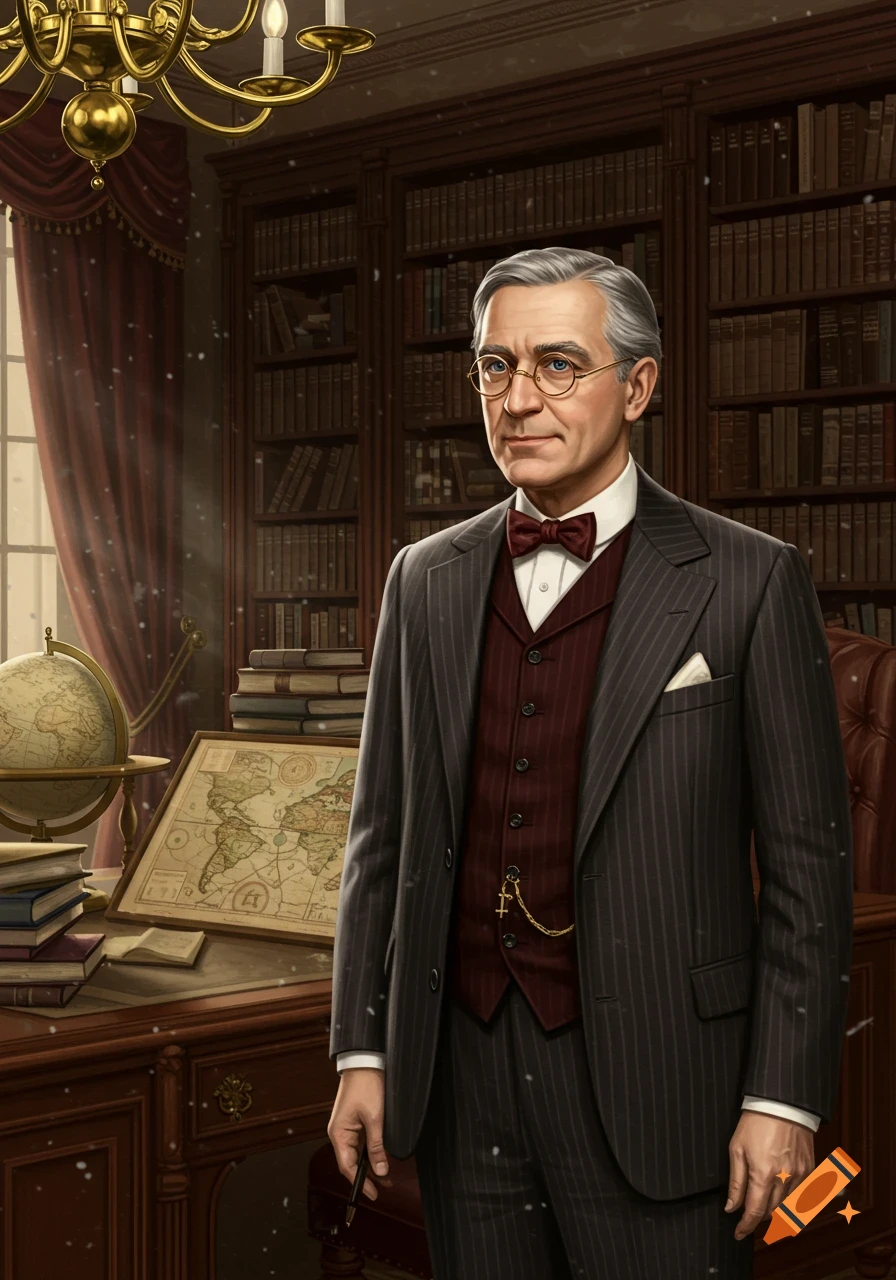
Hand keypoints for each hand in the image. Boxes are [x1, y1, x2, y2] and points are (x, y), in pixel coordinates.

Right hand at [327, 1067, 391, 1201]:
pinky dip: (371, 1152)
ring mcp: (347, 1127)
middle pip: (351, 1162)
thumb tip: (380, 1171)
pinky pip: (361, 1143)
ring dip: (370, 1165)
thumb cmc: (366, 1086)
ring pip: (357, 1154)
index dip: (360, 1183)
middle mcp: (340, 1133)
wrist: (365, 1062)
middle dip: (367, 1176)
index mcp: (339, 1134)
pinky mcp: (354, 1122)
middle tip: (385, 1188)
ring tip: (388, 1177)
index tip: (374, 1195)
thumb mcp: (375, 1118)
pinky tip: (382, 1158)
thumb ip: (377, 1146)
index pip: (347, 1167)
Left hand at [726, 1112, 814, 1239]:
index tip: (738, 1233)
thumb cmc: (756, 1122)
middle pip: (772, 1212)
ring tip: (762, 1205)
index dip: (746, 1226)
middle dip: (758, 1217)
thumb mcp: (737, 1149)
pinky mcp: (809, 1170)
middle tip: (747, 1216)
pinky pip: (801, 1195)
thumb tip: (731, 1207)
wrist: (782, 1104)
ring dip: (774, 1210)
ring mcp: (800, 1175)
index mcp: (763, 1174)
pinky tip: (780, 1195)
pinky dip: (789, 1199)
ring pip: (787, 1206)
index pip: (755, 1212)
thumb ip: (736, 1181)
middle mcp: (784, 1179)